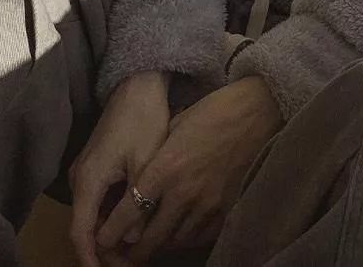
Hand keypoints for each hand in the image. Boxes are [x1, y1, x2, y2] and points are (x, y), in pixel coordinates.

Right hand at [68, 71, 170, 266]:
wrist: (138, 85)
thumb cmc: (143, 119)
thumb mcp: (146, 162)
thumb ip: (138, 203)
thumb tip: (133, 240)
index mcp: (89, 181)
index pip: (81, 233)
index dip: (91, 258)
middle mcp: (81, 179)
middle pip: (87, 227)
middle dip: (104, 250)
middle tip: (130, 264)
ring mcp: (87, 172)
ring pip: (94, 214)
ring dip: (110, 233)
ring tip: (134, 250)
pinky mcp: (97, 165)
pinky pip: (100, 200)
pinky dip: (113, 215)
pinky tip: (134, 222)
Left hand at [95, 76, 282, 263]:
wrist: (259, 111)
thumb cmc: (216, 110)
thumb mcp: (176, 127)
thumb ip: (157, 156)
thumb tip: (140, 181)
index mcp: (165, 168)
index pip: (128, 214)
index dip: (110, 233)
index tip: (102, 240)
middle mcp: (183, 192)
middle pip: (149, 239)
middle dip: (132, 252)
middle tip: (124, 253)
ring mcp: (208, 204)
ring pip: (174, 242)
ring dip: (160, 244)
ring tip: (152, 242)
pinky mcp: (227, 208)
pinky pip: (200, 237)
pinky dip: (186, 239)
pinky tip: (180, 232)